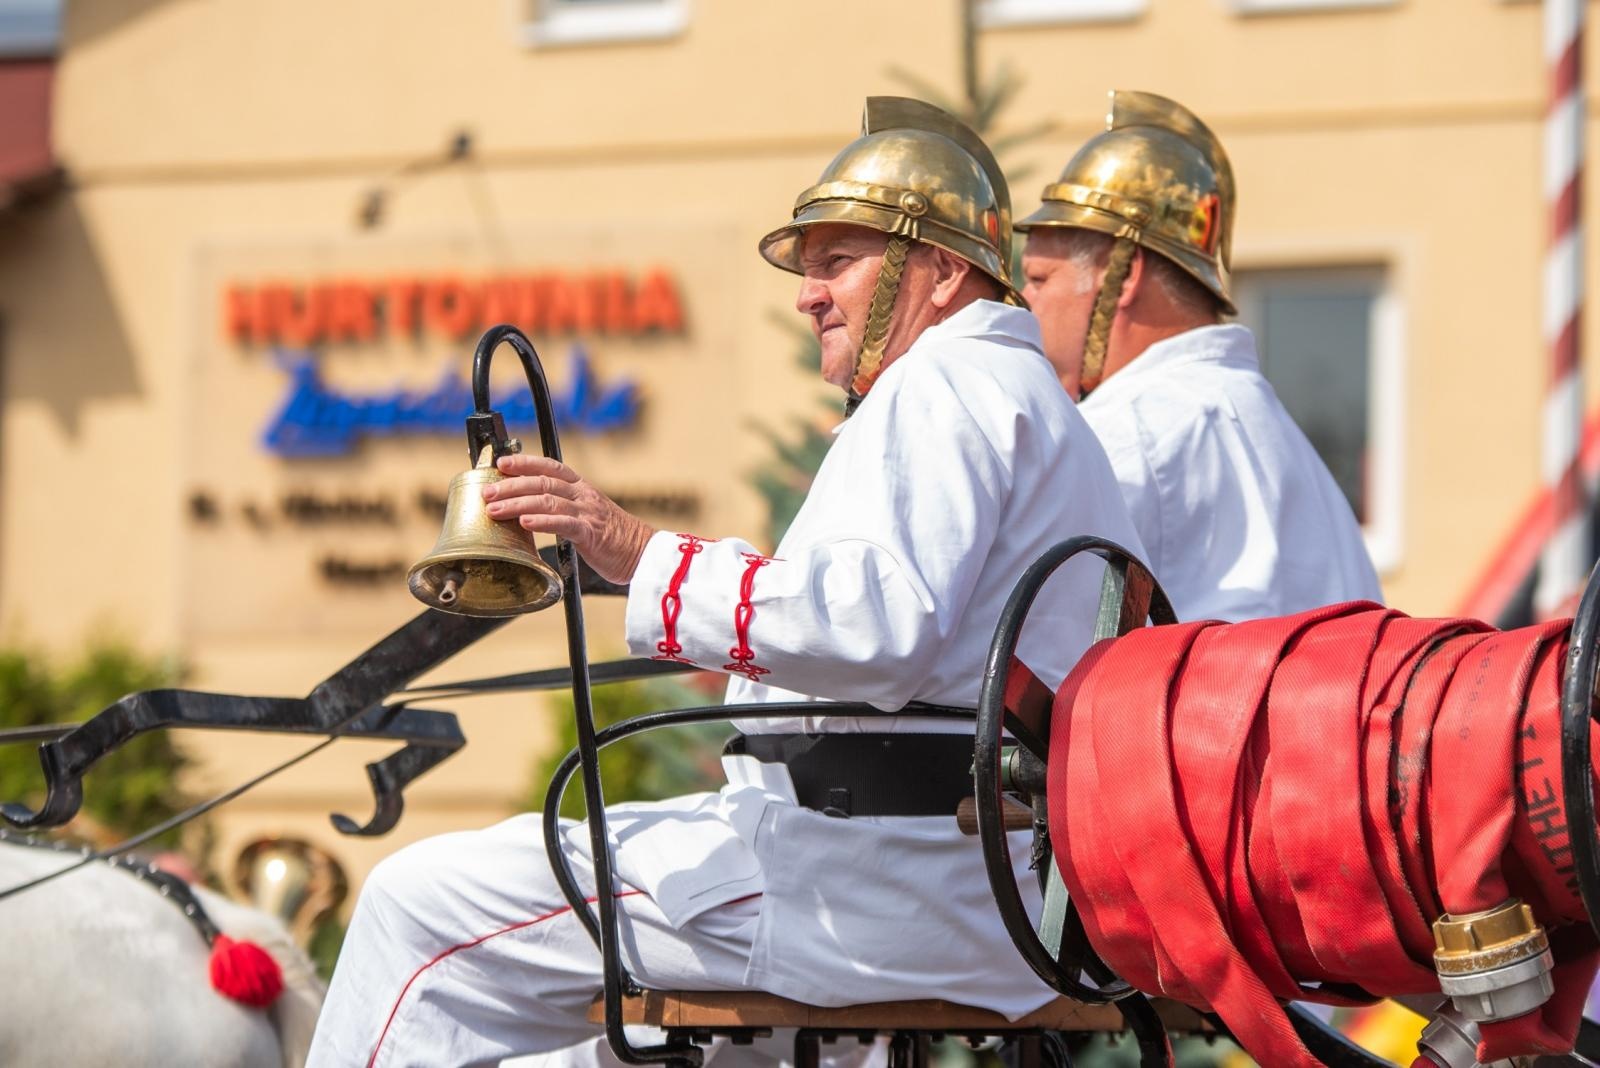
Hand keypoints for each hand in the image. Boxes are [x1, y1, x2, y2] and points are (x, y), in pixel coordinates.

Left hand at [482, 454, 657, 583]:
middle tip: (488, 492)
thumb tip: (528, 510)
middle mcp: (583, 495)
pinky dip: (543, 521)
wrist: (644, 554)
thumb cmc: (613, 538)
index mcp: (581, 489)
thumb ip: (562, 509)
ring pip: (548, 500)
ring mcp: (588, 513)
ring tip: (496, 510)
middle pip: (542, 482)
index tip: (501, 464)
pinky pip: (564, 523)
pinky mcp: (592, 533)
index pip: (549, 467)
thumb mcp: (586, 515)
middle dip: (511, 485)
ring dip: (517, 503)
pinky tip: (526, 522)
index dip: (524, 462)